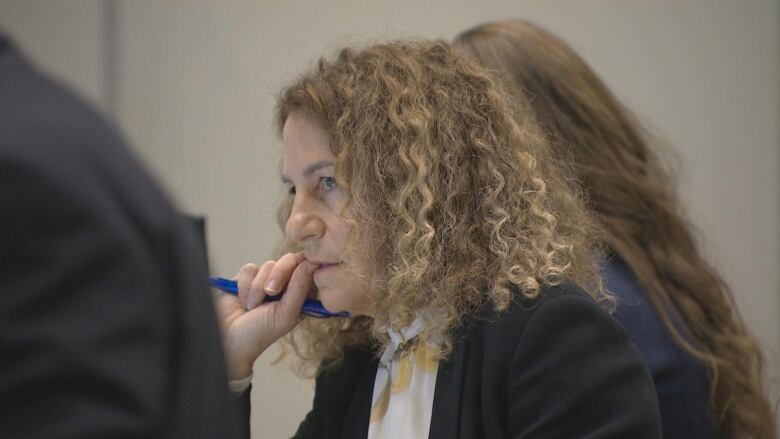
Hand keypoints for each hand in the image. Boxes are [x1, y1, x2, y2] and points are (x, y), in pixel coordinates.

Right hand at [214, 252, 316, 379]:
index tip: (300, 270)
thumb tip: (312, 264)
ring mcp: (265, 279)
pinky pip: (249, 268)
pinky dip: (245, 285)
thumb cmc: (260, 332)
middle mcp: (284, 284)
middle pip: (289, 260)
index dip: (306, 264)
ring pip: (268, 265)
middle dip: (278, 275)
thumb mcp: (286, 314)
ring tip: (252, 306)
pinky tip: (243, 300)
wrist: (228, 337)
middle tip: (270, 292)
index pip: (309, 268)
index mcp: (300, 294)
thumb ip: (300, 288)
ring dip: (258, 287)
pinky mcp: (247, 277)